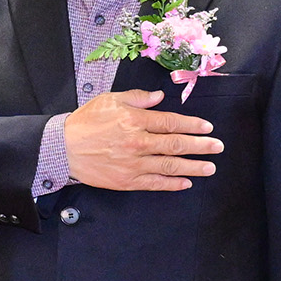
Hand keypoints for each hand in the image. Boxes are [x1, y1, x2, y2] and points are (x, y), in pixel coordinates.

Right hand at [61, 88, 218, 191]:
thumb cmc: (85, 122)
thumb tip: (159, 96)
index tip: (207, 127)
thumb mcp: (109, 100)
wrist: (62, 148)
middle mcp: (137, 143)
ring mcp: (133, 164)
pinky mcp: (126, 180)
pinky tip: (185, 183)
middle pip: (176, 144)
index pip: (171, 123)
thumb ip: (137, 98)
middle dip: (200, 146)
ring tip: (210, 168)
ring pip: (170, 165)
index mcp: (135, 121)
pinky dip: (172, 184)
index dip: (192, 125)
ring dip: (193, 167)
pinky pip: (155, 183)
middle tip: (217, 147)